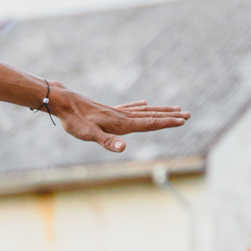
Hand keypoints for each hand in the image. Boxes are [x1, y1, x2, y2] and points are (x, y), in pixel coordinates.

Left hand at [52, 88, 190, 153]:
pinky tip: (144, 103)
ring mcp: (116, 112)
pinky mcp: (108, 110)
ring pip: (143, 111)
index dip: (166, 123)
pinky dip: (140, 106)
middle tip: (188, 114)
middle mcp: (122, 116)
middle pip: (151, 116)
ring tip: (175, 108)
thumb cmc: (74, 120)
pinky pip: (129, 108)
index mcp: (121, 123)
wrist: (62, 102)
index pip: (149, 123)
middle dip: (170, 116)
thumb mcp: (88, 135)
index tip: (183, 120)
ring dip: (160, 110)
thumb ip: (107, 142)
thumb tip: (124, 148)